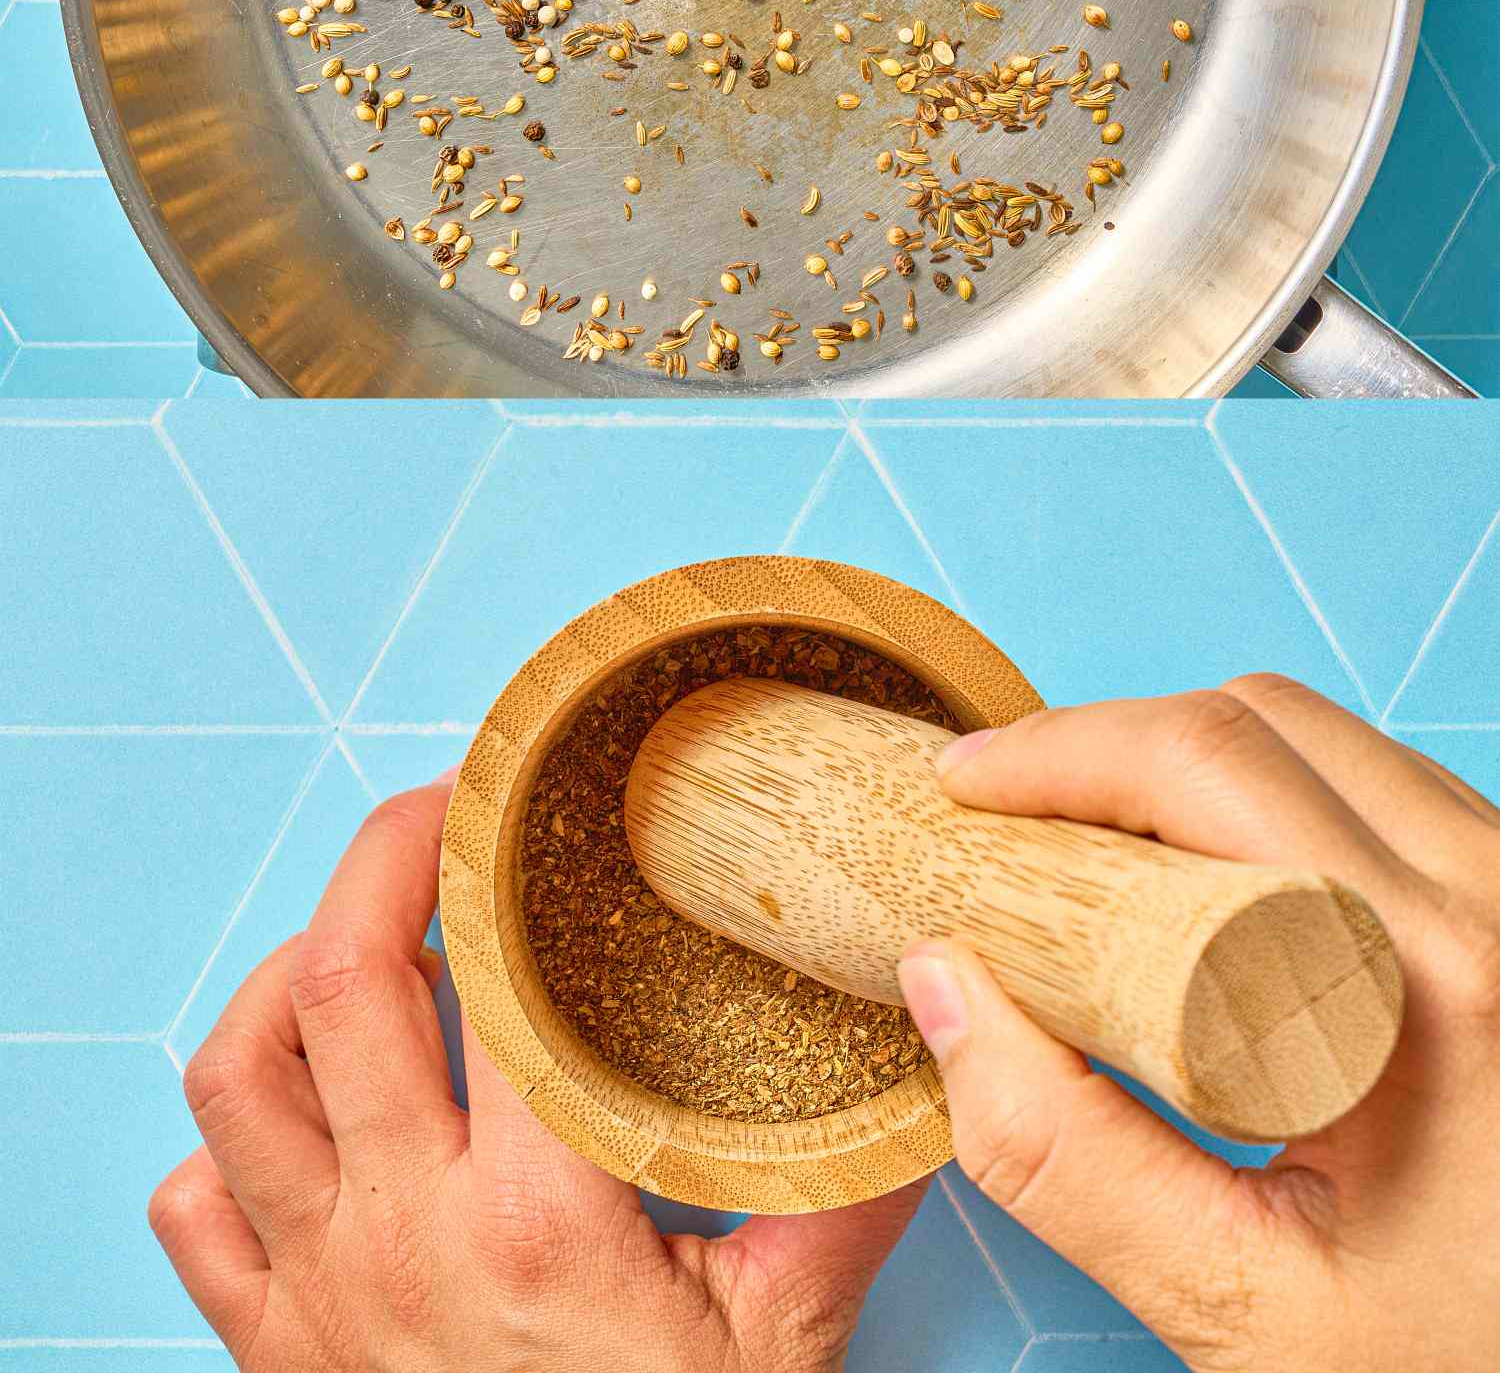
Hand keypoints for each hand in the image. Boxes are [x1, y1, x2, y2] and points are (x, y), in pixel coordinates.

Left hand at [149, 773, 922, 1372]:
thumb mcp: (779, 1349)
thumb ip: (840, 1202)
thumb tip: (924, 1065)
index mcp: (528, 1219)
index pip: (494, 983)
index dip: (500, 866)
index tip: (522, 804)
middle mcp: (395, 1238)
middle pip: (337, 988)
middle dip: (379, 863)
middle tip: (436, 813)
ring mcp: (316, 1295)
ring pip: (236, 1082)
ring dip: (286, 983)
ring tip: (361, 943)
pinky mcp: (273, 1351)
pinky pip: (192, 1212)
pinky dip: (226, 1141)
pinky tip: (299, 1112)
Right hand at [899, 675, 1499, 1372]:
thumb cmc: (1458, 1366)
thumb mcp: (1245, 1307)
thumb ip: (1066, 1157)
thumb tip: (943, 982)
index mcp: (1431, 975)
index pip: (1210, 766)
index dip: (1060, 753)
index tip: (960, 790)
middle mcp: (1496, 896)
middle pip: (1261, 719)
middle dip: (1106, 743)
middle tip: (1003, 815)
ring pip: (1323, 736)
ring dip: (1186, 759)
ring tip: (1084, 840)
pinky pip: (1377, 785)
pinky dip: (1264, 791)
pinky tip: (1195, 873)